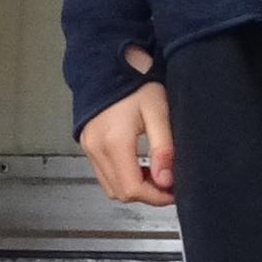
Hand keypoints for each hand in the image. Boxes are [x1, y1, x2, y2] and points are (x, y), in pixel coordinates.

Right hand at [77, 47, 172, 207]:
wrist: (109, 65)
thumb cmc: (136, 84)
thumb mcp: (158, 112)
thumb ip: (163, 148)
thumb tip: (166, 180)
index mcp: (114, 141)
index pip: (133, 189)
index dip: (156, 197)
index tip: (174, 190)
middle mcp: (96, 148)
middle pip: (121, 193)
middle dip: (147, 194)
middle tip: (167, 182)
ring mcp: (88, 147)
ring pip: (110, 187)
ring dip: (133, 188)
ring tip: (154, 173)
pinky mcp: (87, 145)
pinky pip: (103, 174)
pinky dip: (121, 178)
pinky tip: (138, 166)